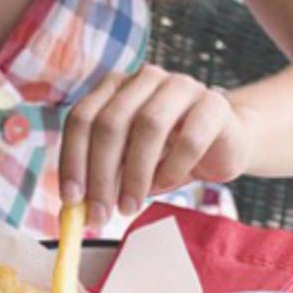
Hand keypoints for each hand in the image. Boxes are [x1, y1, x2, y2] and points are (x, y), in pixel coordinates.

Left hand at [59, 64, 253, 227]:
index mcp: (113, 87)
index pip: (81, 119)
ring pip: (148, 126)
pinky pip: (189, 139)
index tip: (70, 199)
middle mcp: (143, 79)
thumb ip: (99, 177)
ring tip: (129, 207)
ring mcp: (180, 86)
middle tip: (99, 214)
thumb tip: (72, 207)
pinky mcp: (214, 104)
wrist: (222, 144)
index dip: (72, 160)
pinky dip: (172, 168)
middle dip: (100, 175)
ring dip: (135, 175)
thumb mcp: (125, 164)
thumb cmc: (165, 154)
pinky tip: (166, 183)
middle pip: (109, 123)